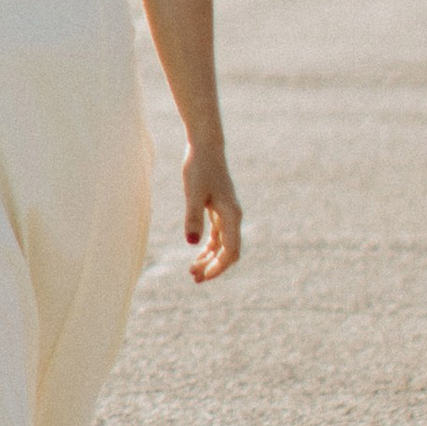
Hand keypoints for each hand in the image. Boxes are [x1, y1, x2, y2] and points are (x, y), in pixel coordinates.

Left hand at [183, 144, 241, 282]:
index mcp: (231, 215)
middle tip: (195, 279)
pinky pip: (218, 235)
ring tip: (193, 271)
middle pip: (229, 252)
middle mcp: (233, 216)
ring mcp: (227, 213)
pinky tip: (197, 253)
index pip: (230, 250)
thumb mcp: (193, 193)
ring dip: (210, 259)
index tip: (203, 276)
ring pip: (223, 245)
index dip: (218, 267)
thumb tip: (192, 243)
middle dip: (214, 267)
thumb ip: (193, 217)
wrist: (205, 146)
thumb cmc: (199, 167)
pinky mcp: (219, 208)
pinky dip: (209, 247)